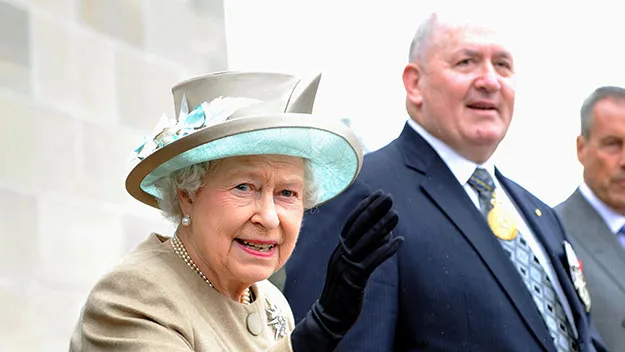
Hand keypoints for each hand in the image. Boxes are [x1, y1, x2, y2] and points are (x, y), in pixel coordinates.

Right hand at [291, 190, 402, 350]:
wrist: (329, 316)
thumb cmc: (343, 290)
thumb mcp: (351, 266)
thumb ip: (364, 249)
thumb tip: (385, 232)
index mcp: (339, 249)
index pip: (352, 223)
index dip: (365, 207)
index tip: (378, 194)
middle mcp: (340, 254)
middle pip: (358, 227)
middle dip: (374, 210)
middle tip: (388, 197)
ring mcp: (346, 267)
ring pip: (366, 242)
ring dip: (382, 226)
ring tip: (396, 215)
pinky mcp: (354, 280)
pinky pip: (372, 261)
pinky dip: (386, 250)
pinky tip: (399, 241)